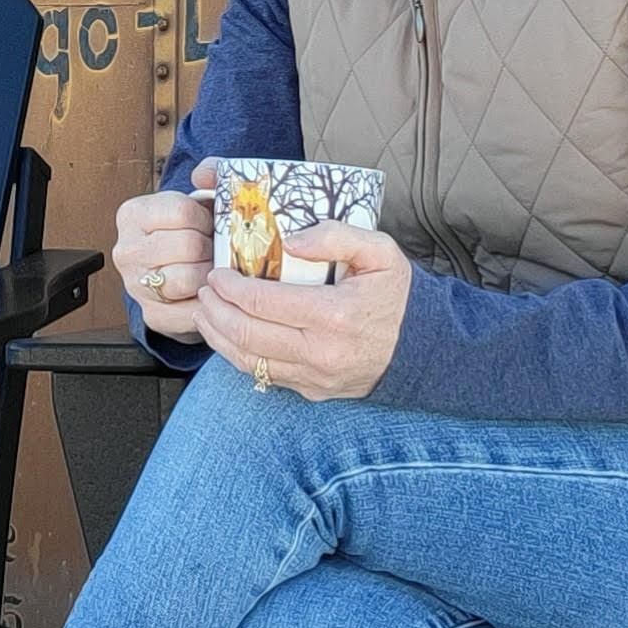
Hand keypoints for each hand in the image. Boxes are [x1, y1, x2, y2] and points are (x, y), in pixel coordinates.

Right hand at [115, 161, 219, 340]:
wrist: (178, 270)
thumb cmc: (189, 231)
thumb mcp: (197, 196)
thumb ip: (209, 173)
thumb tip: (204, 173)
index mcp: (132, 215)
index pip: (182, 212)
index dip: (207, 219)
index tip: (208, 224)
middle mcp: (126, 251)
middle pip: (189, 247)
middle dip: (211, 248)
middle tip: (213, 248)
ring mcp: (135, 286)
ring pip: (190, 279)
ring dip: (211, 274)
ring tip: (211, 267)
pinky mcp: (152, 315)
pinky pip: (193, 310)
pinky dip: (209, 301)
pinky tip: (209, 290)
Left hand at [195, 222, 411, 400]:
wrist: (422, 346)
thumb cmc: (396, 294)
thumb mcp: (380, 251)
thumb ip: (337, 236)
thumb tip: (292, 240)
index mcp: (335, 315)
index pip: (262, 302)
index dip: (230, 288)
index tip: (217, 273)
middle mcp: (321, 352)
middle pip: (247, 333)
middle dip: (216, 310)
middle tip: (204, 289)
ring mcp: (315, 377)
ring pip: (247, 360)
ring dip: (218, 335)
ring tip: (205, 311)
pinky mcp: (312, 391)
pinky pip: (262, 376)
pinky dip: (236, 355)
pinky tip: (226, 335)